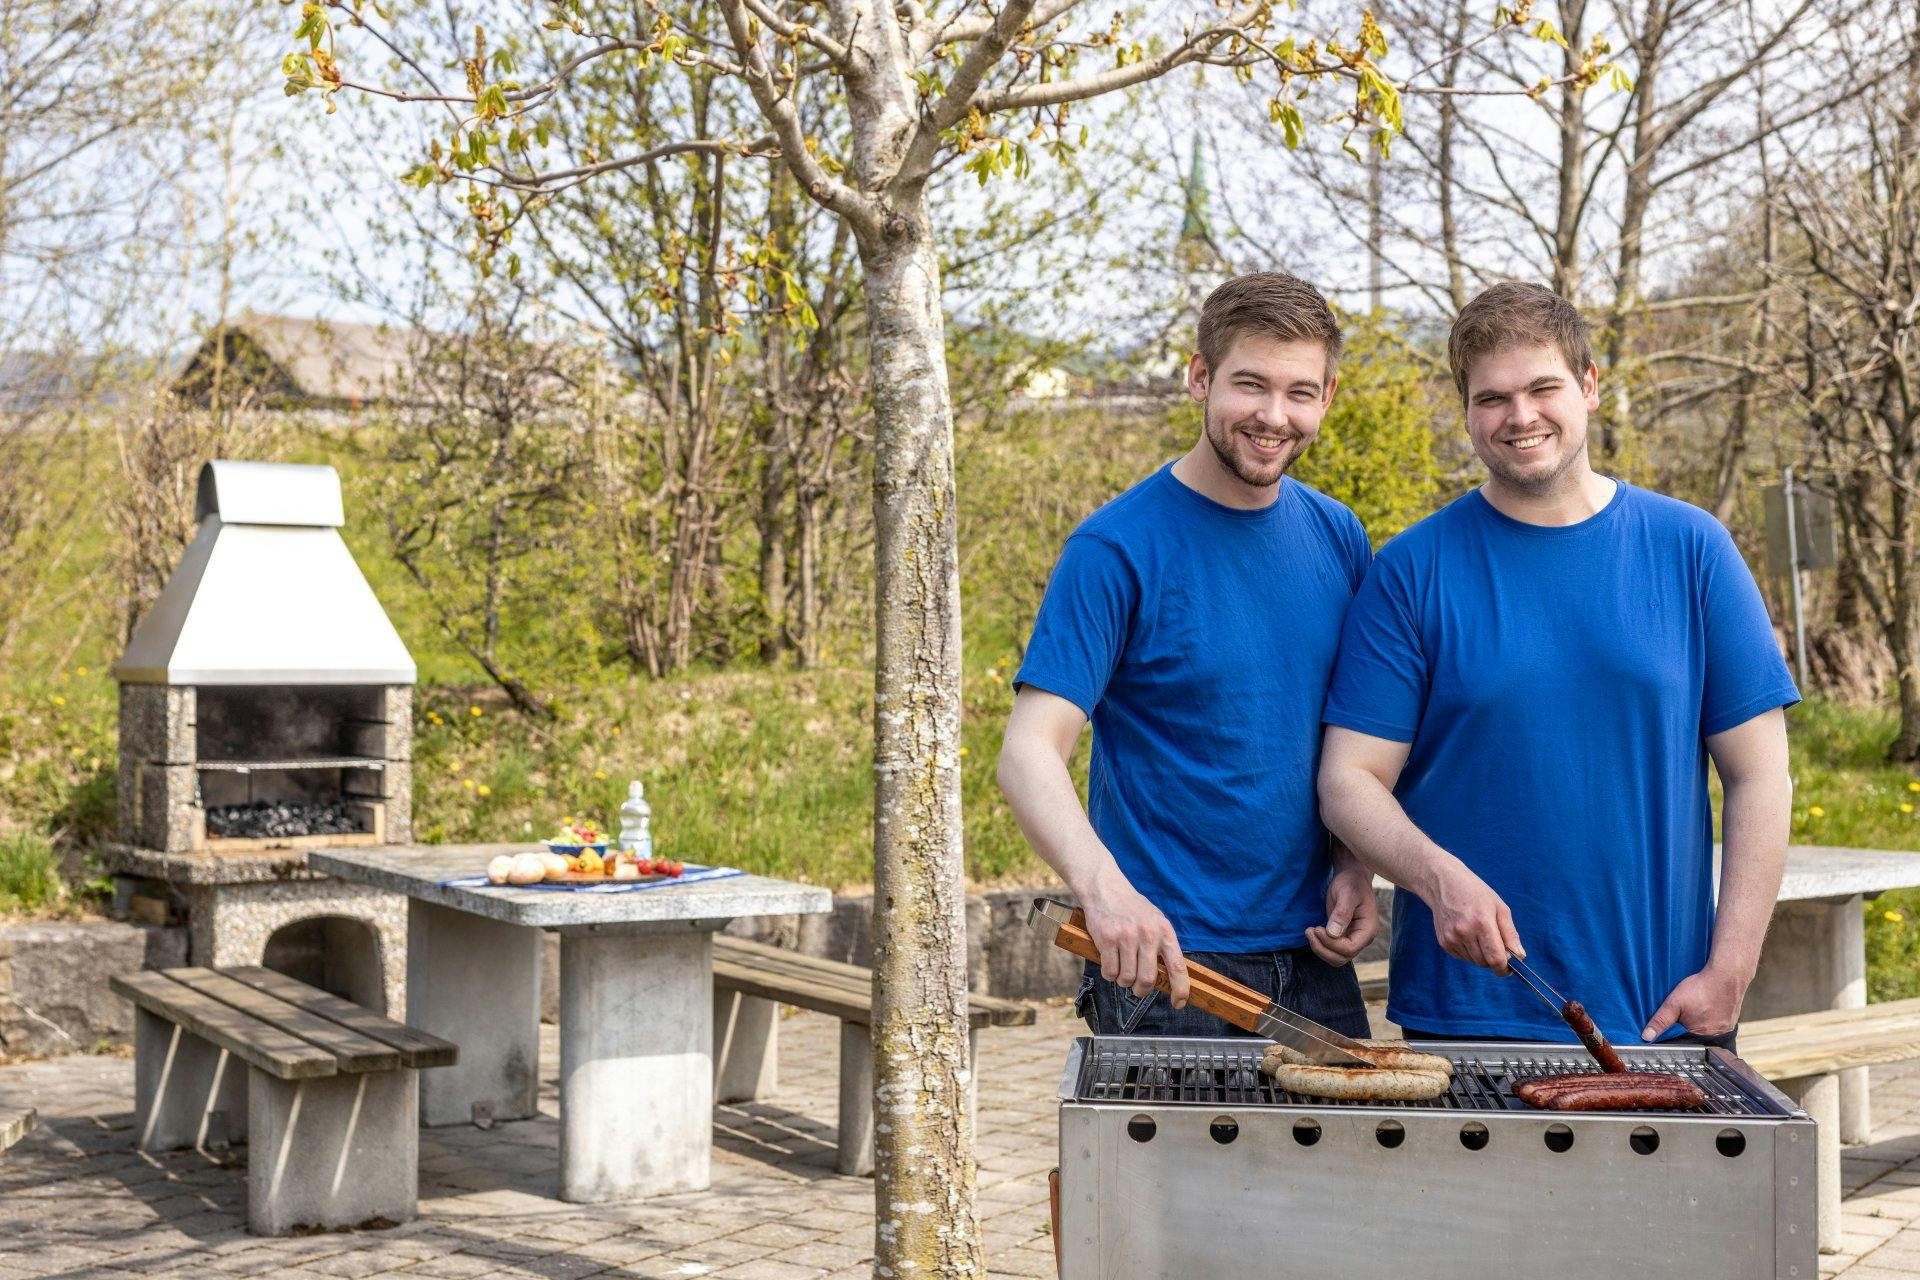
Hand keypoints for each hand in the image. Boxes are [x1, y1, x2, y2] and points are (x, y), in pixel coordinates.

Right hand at [1080, 867, 1189, 1006]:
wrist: (1106, 888)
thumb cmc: (1132, 908)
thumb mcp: (1155, 920)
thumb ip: (1162, 945)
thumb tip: (1169, 976)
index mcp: (1164, 931)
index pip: (1178, 967)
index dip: (1180, 990)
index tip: (1178, 1003)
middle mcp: (1148, 935)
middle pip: (1148, 979)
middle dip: (1141, 990)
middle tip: (1137, 988)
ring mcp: (1127, 937)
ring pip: (1126, 978)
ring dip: (1122, 981)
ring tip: (1120, 971)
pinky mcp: (1107, 939)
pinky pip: (1109, 971)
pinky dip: (1109, 974)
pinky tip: (1109, 964)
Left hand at [1306, 853, 1379, 967]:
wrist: (1351, 876)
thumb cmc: (1351, 882)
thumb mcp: (1347, 893)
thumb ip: (1342, 913)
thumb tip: (1333, 934)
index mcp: (1368, 929)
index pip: (1350, 949)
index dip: (1331, 943)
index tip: (1317, 928)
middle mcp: (1362, 937)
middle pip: (1342, 957)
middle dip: (1323, 948)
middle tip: (1309, 931)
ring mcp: (1353, 938)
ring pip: (1336, 957)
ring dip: (1320, 948)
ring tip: (1309, 931)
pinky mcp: (1343, 936)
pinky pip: (1331, 949)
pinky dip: (1320, 944)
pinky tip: (1313, 931)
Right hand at [1426, 858, 1523, 972]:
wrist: (1444, 883)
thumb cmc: (1476, 893)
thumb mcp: (1499, 907)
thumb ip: (1510, 934)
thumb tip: (1520, 956)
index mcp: (1482, 923)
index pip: (1496, 959)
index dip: (1505, 968)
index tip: (1509, 968)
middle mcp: (1464, 932)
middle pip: (1485, 962)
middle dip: (1494, 959)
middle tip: (1496, 944)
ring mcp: (1451, 938)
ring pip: (1474, 961)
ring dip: (1481, 955)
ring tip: (1480, 935)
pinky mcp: (1443, 942)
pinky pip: (1463, 957)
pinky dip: (1470, 952)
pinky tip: (1468, 935)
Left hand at [1643, 965, 1746, 1039]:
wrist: (1726, 976)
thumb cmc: (1700, 987)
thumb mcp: (1674, 1003)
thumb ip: (1660, 1020)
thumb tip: (1647, 1036)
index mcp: (1698, 1034)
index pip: (1682, 1041)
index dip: (1676, 1031)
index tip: (1674, 1021)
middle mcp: (1714, 1036)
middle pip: (1695, 1035)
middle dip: (1687, 1026)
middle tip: (1688, 1010)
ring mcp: (1724, 1029)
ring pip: (1707, 1030)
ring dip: (1700, 1022)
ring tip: (1698, 1007)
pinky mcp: (1731, 1022)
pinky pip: (1718, 1025)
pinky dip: (1712, 1019)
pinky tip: (1709, 1008)